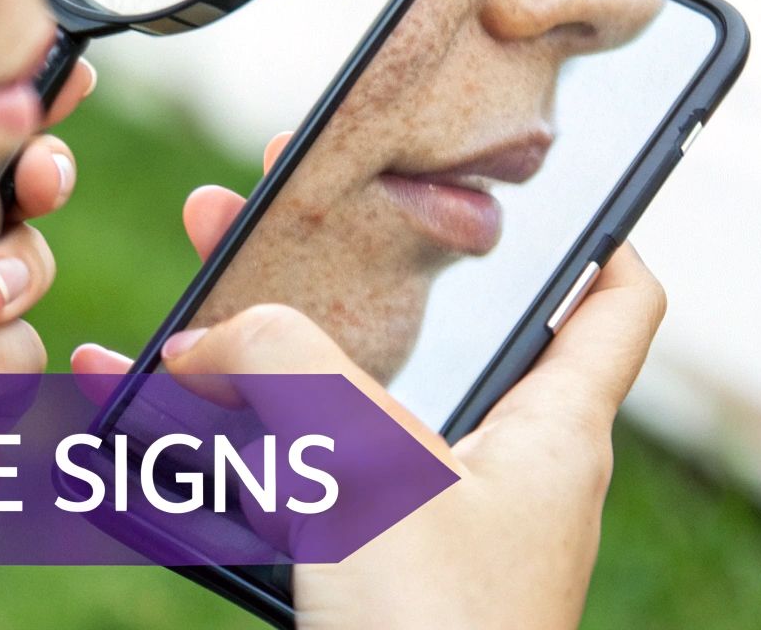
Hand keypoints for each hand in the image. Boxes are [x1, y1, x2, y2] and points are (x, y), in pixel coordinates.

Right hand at [70, 131, 664, 628]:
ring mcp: (431, 528)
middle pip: (436, 333)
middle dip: (352, 265)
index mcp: (554, 428)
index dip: (595, 227)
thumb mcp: (373, 470)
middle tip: (278, 206)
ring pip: (345, 407)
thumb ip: (293, 368)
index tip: (542, 180)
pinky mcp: (367, 580)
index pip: (616, 299)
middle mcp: (502, 470)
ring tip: (189, 290)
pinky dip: (231, 450)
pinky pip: (297, 487)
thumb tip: (216, 335)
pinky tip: (144, 414)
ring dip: (266, 353)